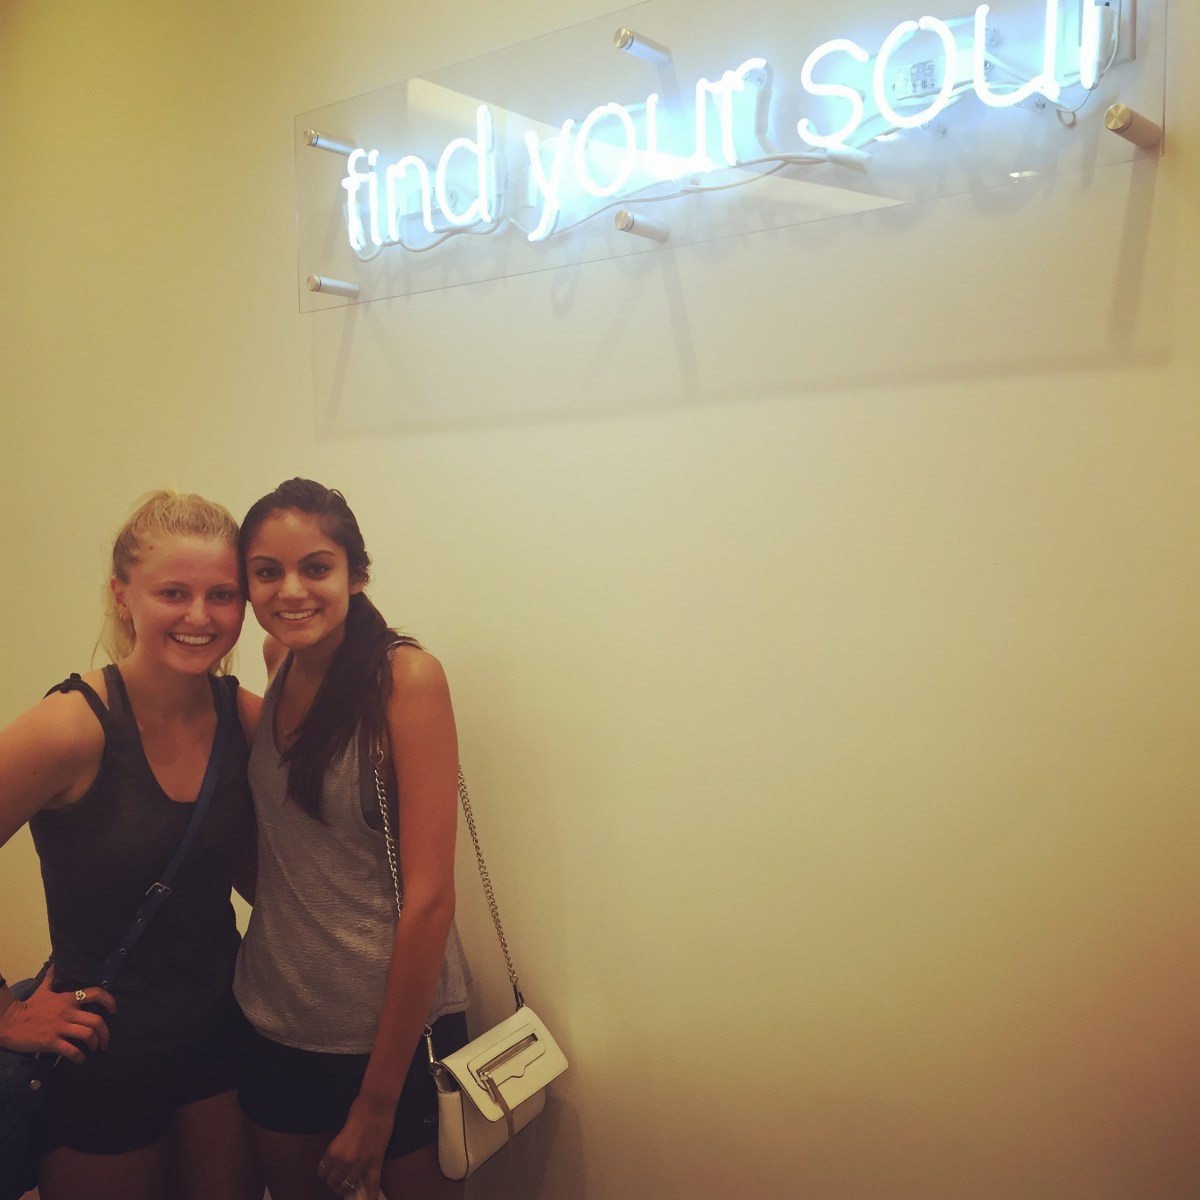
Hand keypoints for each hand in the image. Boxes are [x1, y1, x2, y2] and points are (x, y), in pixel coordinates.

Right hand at [0, 966, 115, 1062]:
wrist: (8, 1022)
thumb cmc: (28, 1007)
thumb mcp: (42, 990)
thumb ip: (51, 978)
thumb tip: (54, 964)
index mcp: (68, 998)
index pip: (95, 993)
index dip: (109, 1001)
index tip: (114, 1010)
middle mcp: (67, 1012)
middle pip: (96, 1020)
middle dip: (105, 1033)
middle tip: (106, 1042)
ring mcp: (59, 1027)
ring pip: (87, 1035)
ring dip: (95, 1044)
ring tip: (95, 1049)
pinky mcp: (50, 1042)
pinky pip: (71, 1050)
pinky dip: (79, 1057)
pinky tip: (80, 1060)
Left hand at [316, 1093, 394, 1199]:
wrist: (376, 1106)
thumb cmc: (357, 1112)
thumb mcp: (341, 1132)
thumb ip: (338, 1148)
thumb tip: (338, 1159)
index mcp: (332, 1152)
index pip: (322, 1173)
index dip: (325, 1172)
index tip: (329, 1171)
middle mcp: (344, 1162)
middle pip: (334, 1182)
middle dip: (335, 1181)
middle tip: (339, 1177)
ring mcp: (360, 1165)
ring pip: (349, 1186)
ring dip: (348, 1186)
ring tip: (349, 1184)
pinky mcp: (375, 1164)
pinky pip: (373, 1185)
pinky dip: (371, 1195)